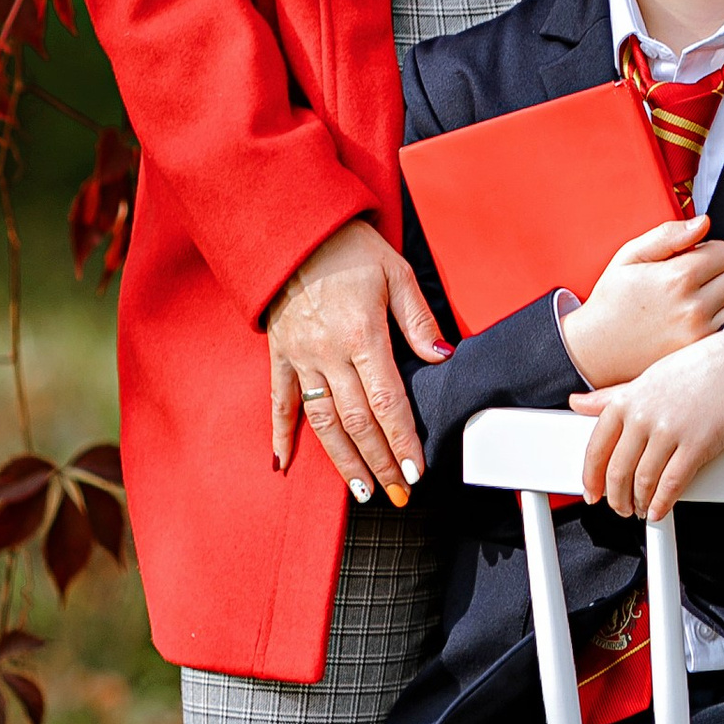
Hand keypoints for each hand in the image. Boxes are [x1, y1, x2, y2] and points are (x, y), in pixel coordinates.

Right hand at [267, 219, 445, 498]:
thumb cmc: (350, 249)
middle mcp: (328, 352)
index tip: (415, 471)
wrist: (295, 230)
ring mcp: (300, 357)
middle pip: (357, 421)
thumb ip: (419, 321)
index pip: (387, 401)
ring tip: (362, 490)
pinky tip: (284, 464)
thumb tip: (443, 357)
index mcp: (362, 334)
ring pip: (322, 421)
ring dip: (342, 461)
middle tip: (398, 494)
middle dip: (380, 462)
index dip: (402, 440)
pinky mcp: (280, 355)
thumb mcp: (396, 274)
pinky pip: (280, 401)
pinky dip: (281, 434)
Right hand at [560, 214, 723, 388]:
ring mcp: (700, 334)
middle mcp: (692, 307)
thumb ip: (668, 235)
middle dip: (721, 273)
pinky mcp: (701, 353)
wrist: (595, 351)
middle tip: (696, 282)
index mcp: (676, 278)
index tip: (693, 261)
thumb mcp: (629, 257)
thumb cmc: (611, 301)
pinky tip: (701, 321)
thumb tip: (703, 222)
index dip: (709, 252)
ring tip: (698, 302)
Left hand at [573, 329, 723, 522]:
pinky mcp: (695, 446)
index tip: (592, 492)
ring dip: (639, 502)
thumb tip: (577, 403)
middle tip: (620, 506)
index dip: (591, 478)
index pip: (596, 449)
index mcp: (624, 402)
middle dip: (616, 497)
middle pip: (618, 471)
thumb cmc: (689, 372)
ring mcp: (668, 432)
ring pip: (643, 481)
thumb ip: (608, 398)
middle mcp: (642, 417)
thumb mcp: (641, 381)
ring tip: (641, 508)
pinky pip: (671, 484)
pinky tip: (659, 509)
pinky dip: (662, 503)